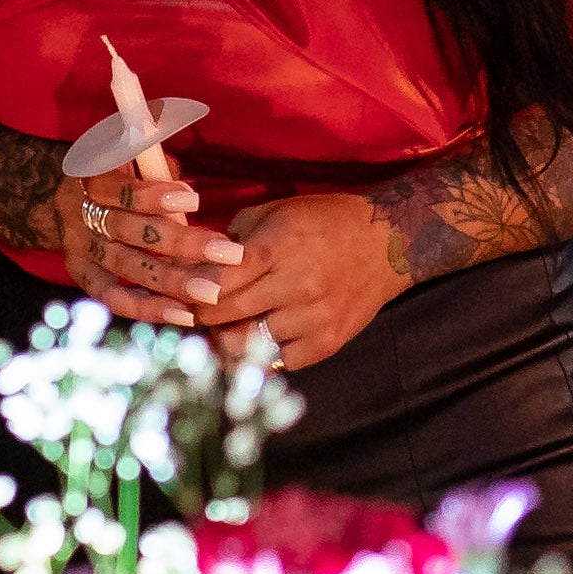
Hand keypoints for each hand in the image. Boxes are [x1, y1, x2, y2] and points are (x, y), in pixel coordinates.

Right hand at [48, 142, 241, 330]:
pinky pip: (113, 297)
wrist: (66, 201)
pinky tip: (182, 314)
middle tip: (227, 254)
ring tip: (210, 292)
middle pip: (129, 231)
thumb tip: (186, 192)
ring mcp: (79, 249)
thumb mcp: (128, 158)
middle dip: (180, 243)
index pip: (119, 190)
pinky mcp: (82, 275)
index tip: (194, 200)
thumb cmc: (115, 175)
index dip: (153, 196)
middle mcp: (79, 215)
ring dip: (171, 281)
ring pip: (126, 266)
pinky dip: (147, 308)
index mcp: (89, 180)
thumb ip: (153, 168)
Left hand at [183, 192, 402, 369]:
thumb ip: (236, 237)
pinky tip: (258, 340)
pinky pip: (278, 362)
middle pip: (226, 315)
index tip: (184, 293)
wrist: (388, 244)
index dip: (193, 291)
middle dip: (203, 316)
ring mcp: (312, 318)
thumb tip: (200, 264)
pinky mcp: (327, 342)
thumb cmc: (327, 223)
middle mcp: (296, 285)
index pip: (218, 281)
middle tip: (196, 314)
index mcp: (278, 247)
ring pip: (247, 344)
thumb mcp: (279, 212)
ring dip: (229, 339)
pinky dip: (262, 355)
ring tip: (226, 328)